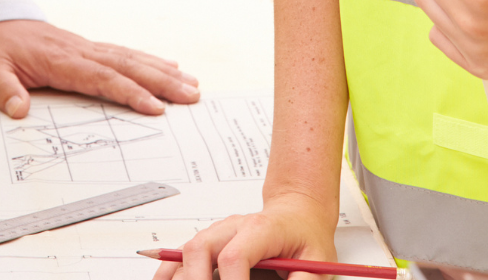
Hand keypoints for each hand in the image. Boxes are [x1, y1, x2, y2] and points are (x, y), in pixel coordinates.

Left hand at [0, 19, 199, 117]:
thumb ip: (4, 90)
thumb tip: (19, 111)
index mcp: (60, 60)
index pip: (102, 78)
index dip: (130, 93)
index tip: (155, 107)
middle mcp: (80, 51)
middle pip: (128, 66)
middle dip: (162, 82)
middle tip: (193, 96)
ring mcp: (86, 47)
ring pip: (132, 58)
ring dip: (163, 71)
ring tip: (193, 84)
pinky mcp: (87, 48)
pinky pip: (124, 54)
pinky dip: (149, 60)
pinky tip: (169, 66)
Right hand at [153, 191, 338, 279]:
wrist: (297, 214)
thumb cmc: (304, 235)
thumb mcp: (319, 259)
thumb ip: (305, 279)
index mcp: (261, 229)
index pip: (234, 256)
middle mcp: (233, 227)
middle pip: (200, 249)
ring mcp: (217, 233)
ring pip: (186, 251)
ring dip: (180, 276)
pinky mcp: (209, 243)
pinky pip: (180, 256)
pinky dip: (168, 272)